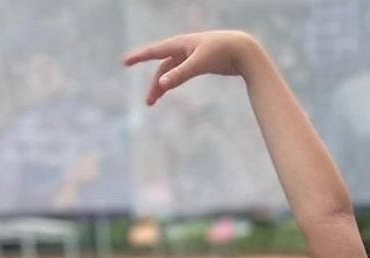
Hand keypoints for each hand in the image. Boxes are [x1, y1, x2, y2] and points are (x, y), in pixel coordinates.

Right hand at [123, 31, 259, 105]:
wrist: (244, 50)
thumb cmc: (223, 52)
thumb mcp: (199, 63)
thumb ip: (180, 74)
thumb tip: (161, 84)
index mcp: (180, 44)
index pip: (154, 51)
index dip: (139, 57)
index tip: (125, 62)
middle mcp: (183, 48)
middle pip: (162, 68)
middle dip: (154, 84)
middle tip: (148, 102)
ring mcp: (191, 56)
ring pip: (171, 72)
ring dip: (163, 86)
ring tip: (153, 102)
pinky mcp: (200, 63)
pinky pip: (181, 72)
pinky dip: (174, 81)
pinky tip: (169, 88)